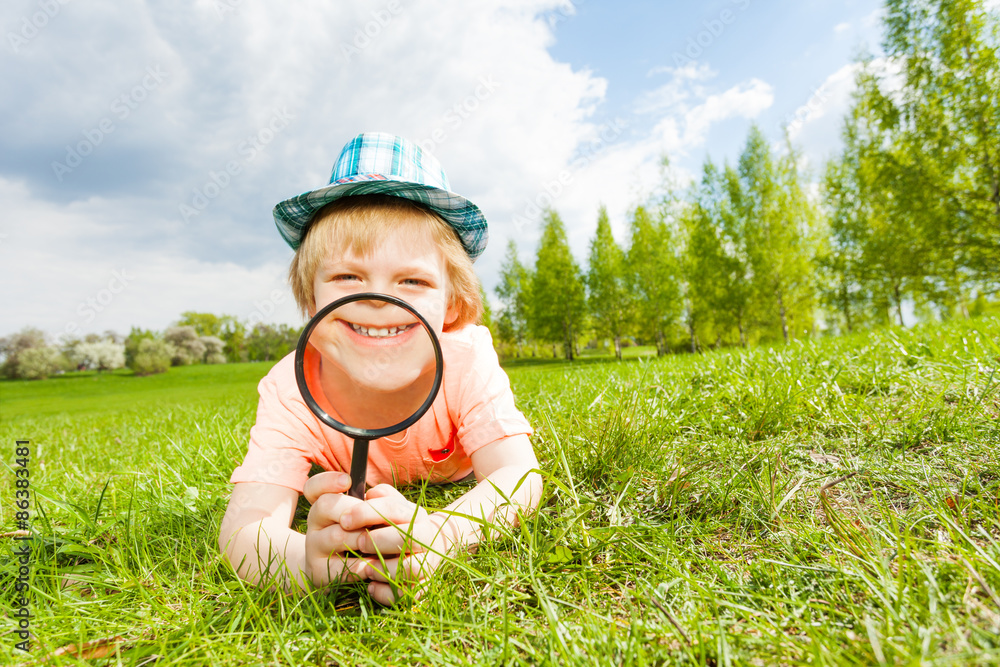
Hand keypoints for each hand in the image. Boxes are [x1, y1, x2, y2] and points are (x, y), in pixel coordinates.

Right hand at [301, 472, 384, 587]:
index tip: (347, 481)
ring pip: (336, 535)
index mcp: (325, 505)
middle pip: (325, 505)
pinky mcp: (318, 571)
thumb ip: (379, 501)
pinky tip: (376, 564)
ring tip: (379, 543)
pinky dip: (363, 564)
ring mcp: (313, 547)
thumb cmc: (363, 537)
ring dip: (363, 538)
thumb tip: (376, 493)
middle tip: (375, 522)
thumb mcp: (370, 517)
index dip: (327, 481)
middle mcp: (315, 523)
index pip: (313, 487)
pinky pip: (342, 565)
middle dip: (356, 511)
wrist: (339, 574)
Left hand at [339, 484, 455, 605]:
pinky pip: (405, 594)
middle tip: (358, 544)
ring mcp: (428, 563)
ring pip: (410, 569)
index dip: (366, 513)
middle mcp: (426, 538)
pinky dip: (385, 593)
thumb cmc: (398, 524)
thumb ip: (381, 497)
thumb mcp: (391, 506)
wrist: (428, 547)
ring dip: (383, 569)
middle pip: (406, 537)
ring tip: (365, 569)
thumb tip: (369, 495)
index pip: (393, 508)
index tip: (344, 520)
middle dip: (377, 541)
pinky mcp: (422, 586)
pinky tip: (370, 586)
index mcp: (415, 515)